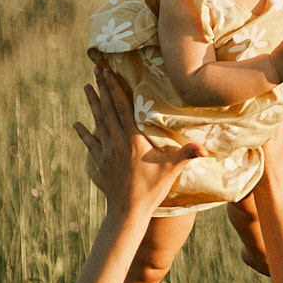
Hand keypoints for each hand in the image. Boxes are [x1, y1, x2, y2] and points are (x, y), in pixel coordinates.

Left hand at [74, 67, 203, 220]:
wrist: (127, 213)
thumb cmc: (151, 190)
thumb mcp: (171, 170)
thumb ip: (186, 155)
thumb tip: (206, 148)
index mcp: (132, 139)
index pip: (122, 107)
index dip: (115, 89)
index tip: (108, 73)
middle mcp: (117, 142)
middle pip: (108, 109)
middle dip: (102, 88)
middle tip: (96, 69)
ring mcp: (107, 152)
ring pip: (98, 121)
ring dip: (93, 103)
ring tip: (86, 86)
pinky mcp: (102, 162)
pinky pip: (91, 143)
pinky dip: (84, 132)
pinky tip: (76, 124)